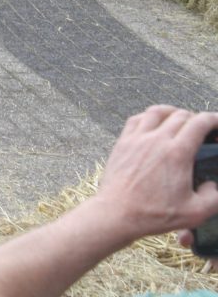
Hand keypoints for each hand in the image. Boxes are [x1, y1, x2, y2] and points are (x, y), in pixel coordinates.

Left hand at [91, 106, 217, 242]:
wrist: (117, 213)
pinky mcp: (122, 142)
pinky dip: (149, 116)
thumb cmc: (154, 214)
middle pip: (181, 115)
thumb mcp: (195, 212)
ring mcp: (137, 139)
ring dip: (172, 112)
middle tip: (202, 129)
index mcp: (177, 153)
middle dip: (196, 118)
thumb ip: (213, 197)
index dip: (213, 119)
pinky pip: (136, 119)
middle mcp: (157, 140)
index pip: (199, 123)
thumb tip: (213, 185)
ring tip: (180, 120)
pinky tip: (153, 124)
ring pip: (157, 112)